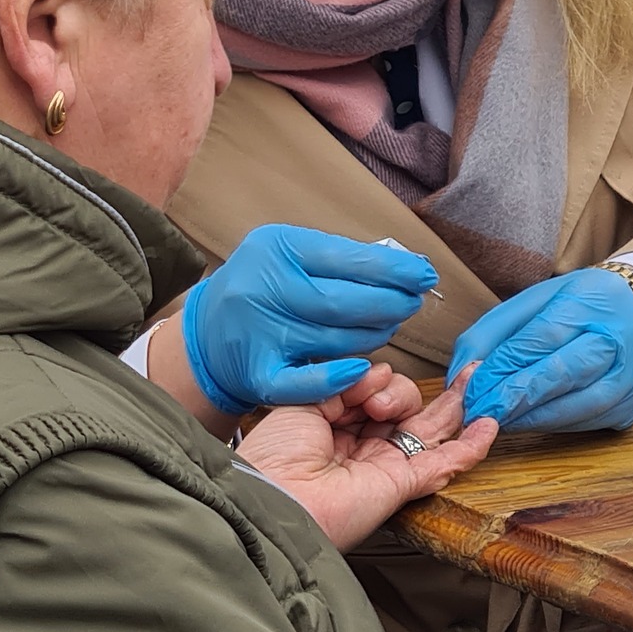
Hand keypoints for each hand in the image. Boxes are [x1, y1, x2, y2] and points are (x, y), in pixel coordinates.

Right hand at [181, 223, 438, 413]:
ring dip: (373, 335)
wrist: (208, 332)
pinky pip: (304, 382)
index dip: (392, 269)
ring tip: (391, 324)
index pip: (345, 258)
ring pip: (333, 339)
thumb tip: (406, 267)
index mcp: (275, 249)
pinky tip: (364, 369)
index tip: (424, 274)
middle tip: (414, 302)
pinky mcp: (258, 374)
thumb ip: (340, 259)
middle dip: (389, 303)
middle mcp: (263, 290)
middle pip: (341, 301)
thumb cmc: (263, 286)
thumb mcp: (290, 254)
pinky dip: (337, 377)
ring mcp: (259, 335)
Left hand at [237, 364, 498, 549]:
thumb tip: (378, 374)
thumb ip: (345, 383)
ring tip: (469, 378)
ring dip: (451, 404)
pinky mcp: (402, 484)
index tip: (365, 381)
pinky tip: (487, 425)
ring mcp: (384, 465)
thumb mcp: (304, 401)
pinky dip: (468, 446)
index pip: (371, 394)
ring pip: (428, 431)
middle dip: (411, 390)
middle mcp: (360, 446)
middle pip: (404, 410)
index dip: (375, 379)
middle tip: (416, 381)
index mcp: (332, 426)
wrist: (274, 499)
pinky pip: (442, 464)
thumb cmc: (274, 455)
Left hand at [448, 267, 632, 432]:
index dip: (505, 365)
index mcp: (593, 300)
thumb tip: (462, 373)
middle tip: (480, 411)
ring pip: (579, 404)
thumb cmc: (580, 304)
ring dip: (532, 417)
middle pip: (564, 372)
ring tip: (498, 420)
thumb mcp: (536, 300)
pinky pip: (589, 421)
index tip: (473, 386)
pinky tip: (528, 421)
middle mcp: (621, 337)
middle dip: (515, 396)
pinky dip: (554, 424)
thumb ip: (494, 332)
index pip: (543, 337)